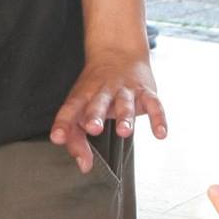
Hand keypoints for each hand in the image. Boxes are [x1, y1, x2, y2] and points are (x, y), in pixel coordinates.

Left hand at [49, 46, 165, 172]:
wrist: (119, 52)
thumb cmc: (96, 90)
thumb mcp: (81, 108)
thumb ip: (77, 139)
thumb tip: (84, 166)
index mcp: (83, 95)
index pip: (70, 109)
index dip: (63, 123)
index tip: (57, 138)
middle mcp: (103, 91)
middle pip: (98, 102)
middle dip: (96, 115)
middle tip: (93, 129)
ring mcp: (125, 90)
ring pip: (126, 102)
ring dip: (125, 116)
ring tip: (124, 132)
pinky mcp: (146, 91)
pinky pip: (154, 104)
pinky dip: (158, 118)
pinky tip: (160, 134)